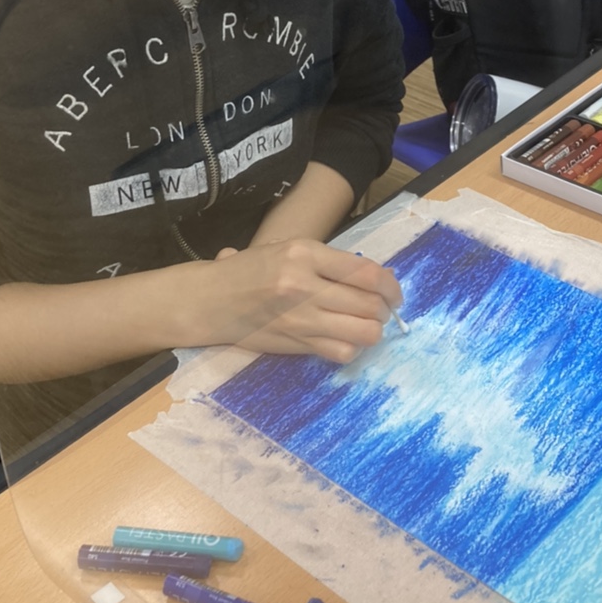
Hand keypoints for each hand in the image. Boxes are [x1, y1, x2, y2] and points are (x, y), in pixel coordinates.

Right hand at [193, 240, 402, 363]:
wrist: (208, 300)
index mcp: (303, 253)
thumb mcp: (285, 250)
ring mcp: (300, 318)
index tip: (393, 292)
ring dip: (372, 330)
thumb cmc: (247, 271)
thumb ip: (328, 262)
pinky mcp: (295, 343)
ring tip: (366, 325)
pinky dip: (350, 349)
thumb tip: (377, 276)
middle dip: (384, 309)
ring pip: (362, 332)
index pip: (366, 273)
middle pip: (369, 304)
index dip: (391, 285)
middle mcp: (304, 285)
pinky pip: (340, 352)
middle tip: (381, 309)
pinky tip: (344, 341)